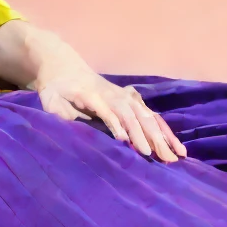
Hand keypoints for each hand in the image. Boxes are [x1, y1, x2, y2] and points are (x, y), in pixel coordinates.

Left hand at [0, 18, 185, 163]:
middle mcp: (114, 95)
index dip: (116, 125)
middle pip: (133, 115)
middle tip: (158, 157)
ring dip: (161, 136)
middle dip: (147, 136)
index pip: (107, 110)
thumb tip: (73, 129)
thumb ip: (60, 114)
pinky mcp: (132, 103)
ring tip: (175, 156)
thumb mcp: (49, 101)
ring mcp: (125, 98)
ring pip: (147, 117)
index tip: (126, 142)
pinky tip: (177, 147)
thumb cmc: (56, 91)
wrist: (66, 70)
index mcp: (92, 95)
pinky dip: (165, 132)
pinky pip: (152, 117)